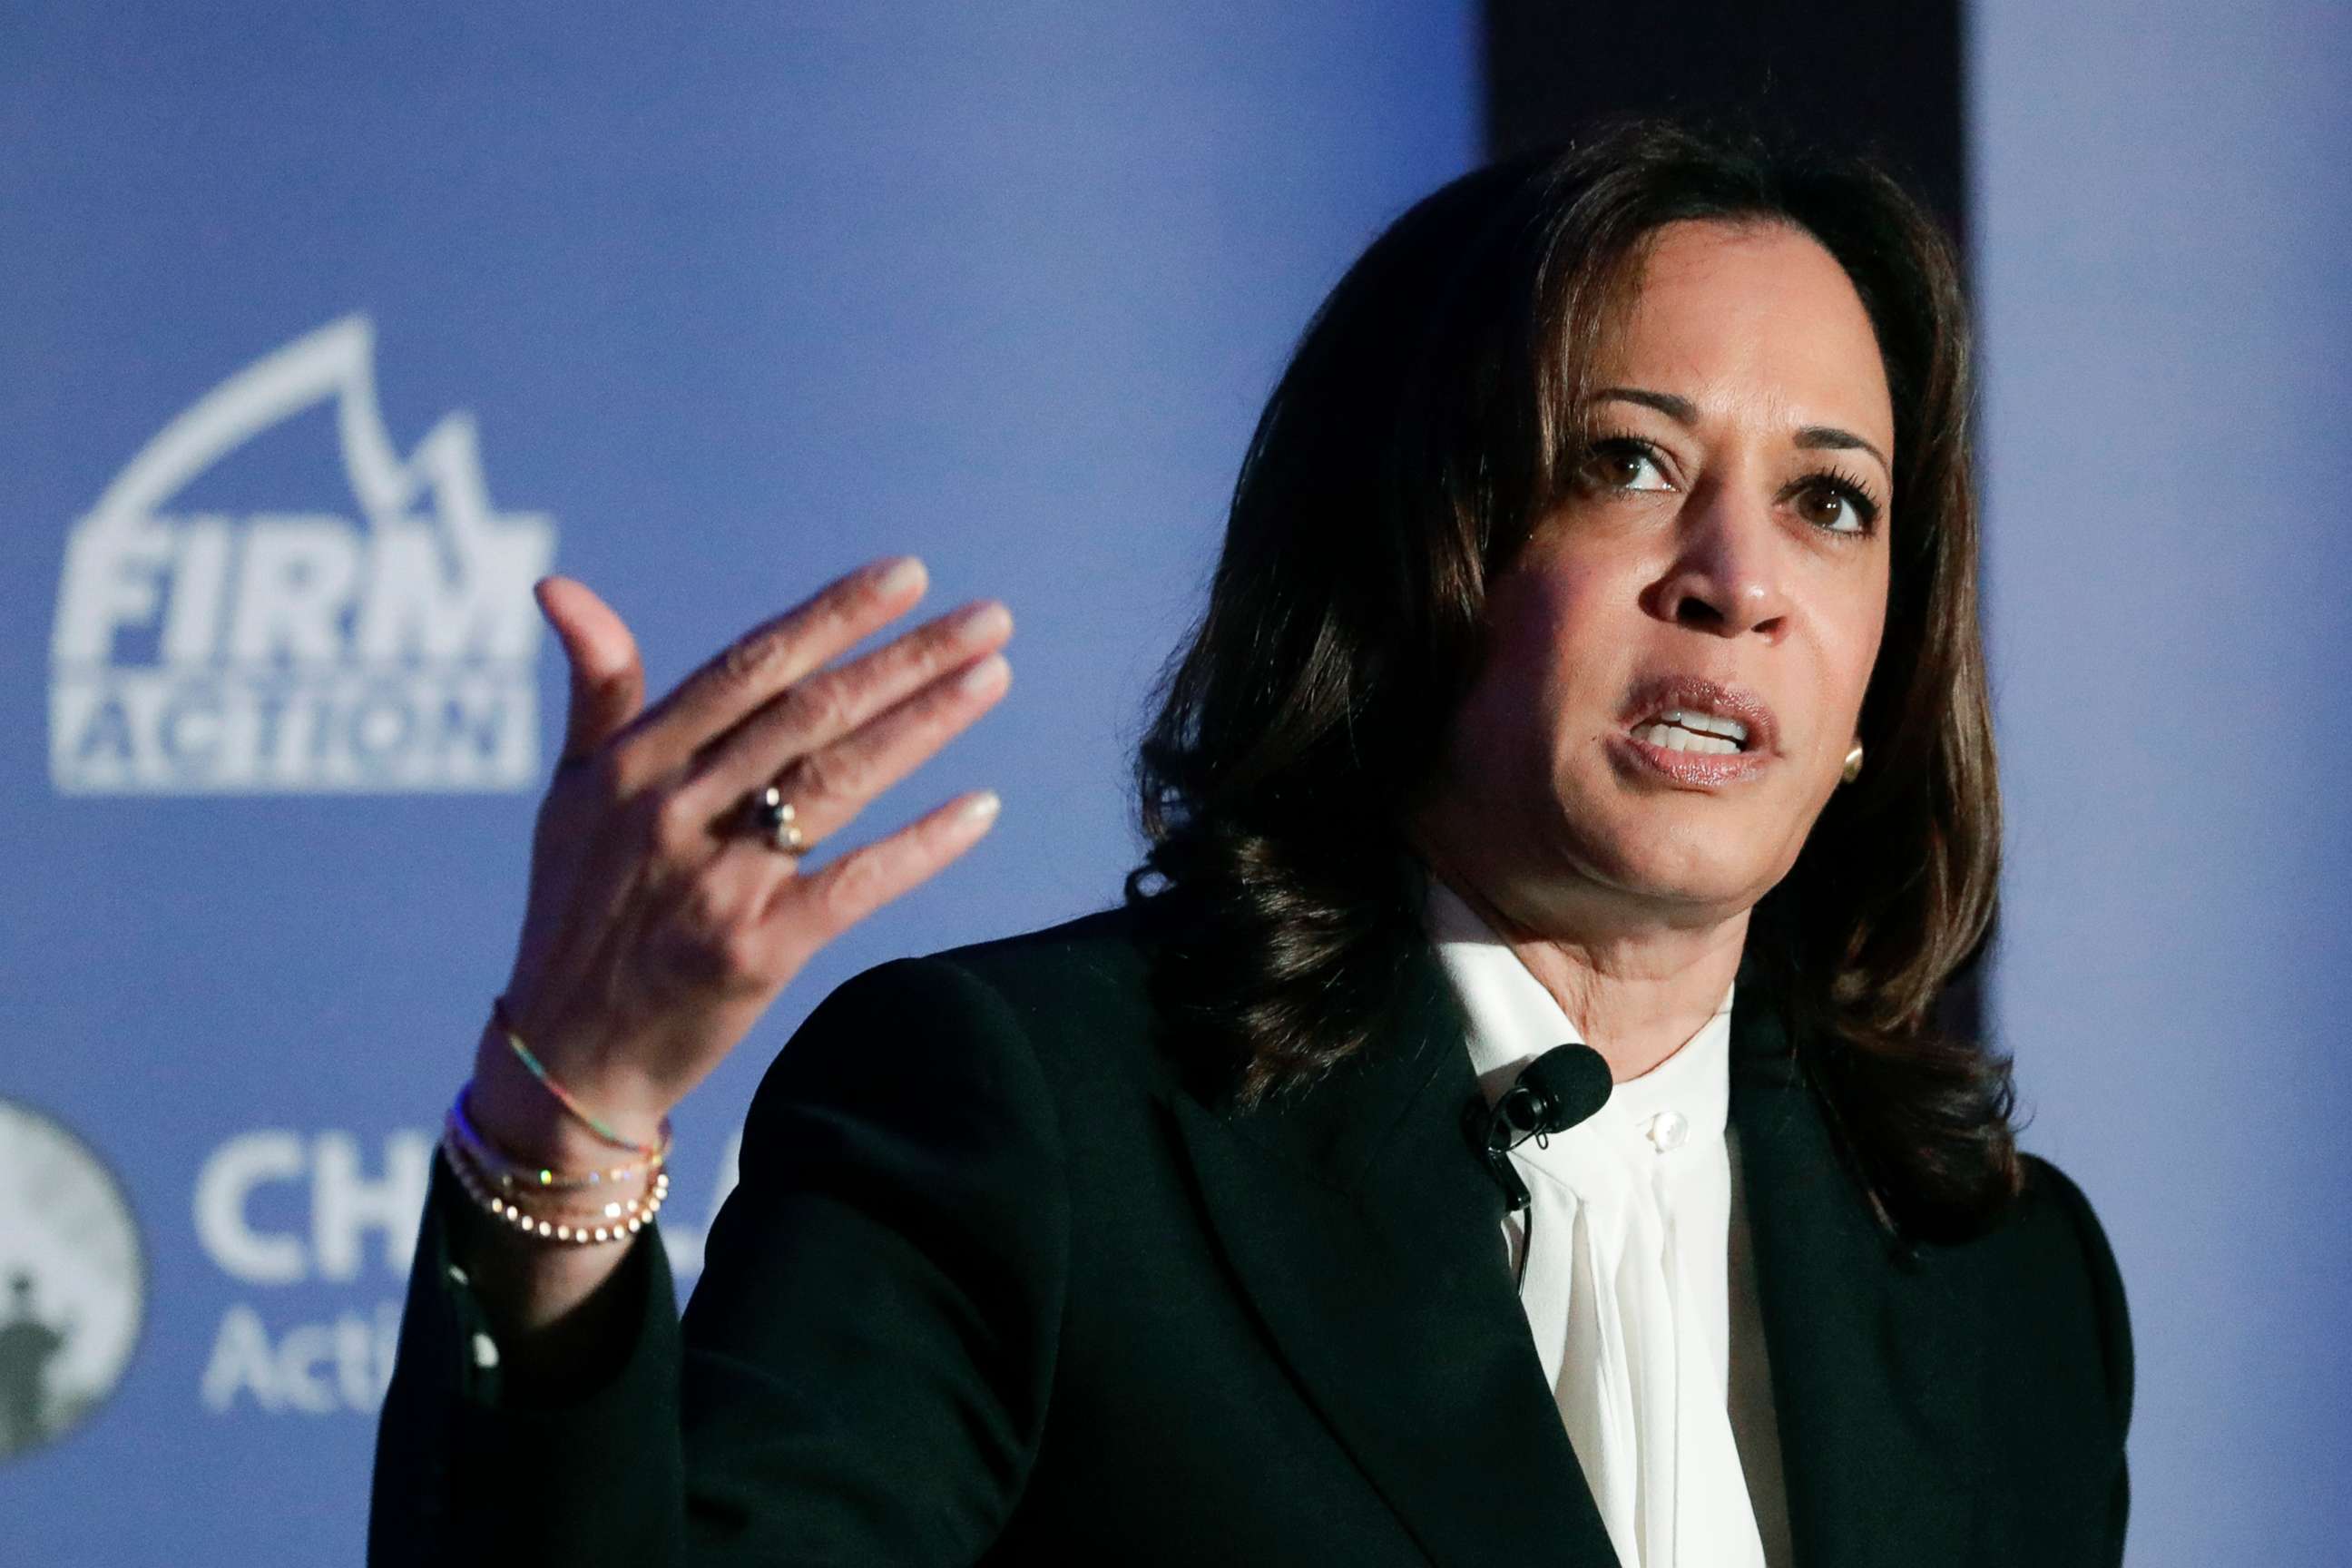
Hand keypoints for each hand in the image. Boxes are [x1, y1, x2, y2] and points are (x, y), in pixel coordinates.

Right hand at [471, 555, 1011, 1160]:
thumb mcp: (572, 795)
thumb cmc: (578, 911)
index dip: (832, 618)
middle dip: (907, 660)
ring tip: (993, 678)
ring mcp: (716, 883)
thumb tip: (561, 587)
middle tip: (989, 620)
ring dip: (924, 724)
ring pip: (837, 782)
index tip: (909, 575)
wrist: (566, 1056)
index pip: (749, 668)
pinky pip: (854, 884)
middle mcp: (673, 812)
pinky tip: (980, 807)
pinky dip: (920, 845)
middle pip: (810, 714)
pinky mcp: (755, 952)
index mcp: (634, 765)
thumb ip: (596, 690)